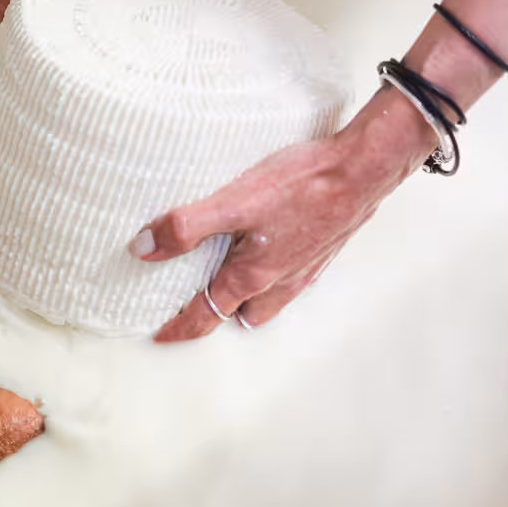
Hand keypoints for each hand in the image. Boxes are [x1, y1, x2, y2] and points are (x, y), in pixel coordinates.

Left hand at [132, 89, 437, 340]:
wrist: (363, 170)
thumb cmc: (302, 185)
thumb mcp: (233, 203)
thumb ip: (187, 227)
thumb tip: (144, 248)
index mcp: (251, 276)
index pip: (206, 314)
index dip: (179, 328)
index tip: (160, 336)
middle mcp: (278, 280)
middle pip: (240, 313)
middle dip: (215, 317)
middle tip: (193, 309)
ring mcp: (304, 267)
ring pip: (269, 300)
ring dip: (247, 301)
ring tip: (229, 286)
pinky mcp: (322, 248)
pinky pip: (291, 277)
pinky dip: (274, 278)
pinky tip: (272, 252)